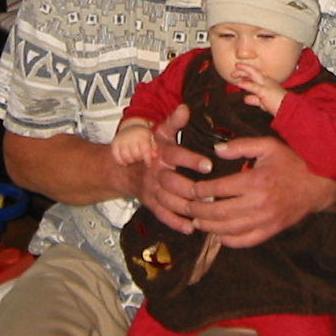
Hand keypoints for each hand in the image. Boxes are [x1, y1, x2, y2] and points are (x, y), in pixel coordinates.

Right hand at [111, 121, 159, 165]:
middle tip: (139, 157)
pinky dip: (120, 161)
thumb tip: (154, 156)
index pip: (145, 150)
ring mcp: (122, 141)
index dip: (147, 160)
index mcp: (142, 136)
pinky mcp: (115, 144)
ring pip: (126, 157)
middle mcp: (131, 138)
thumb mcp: (150, 138)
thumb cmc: (142, 135)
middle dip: (139, 159)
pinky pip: (116, 156)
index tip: (149, 165)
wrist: (130, 126)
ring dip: (130, 161)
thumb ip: (153, 147)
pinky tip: (125, 163)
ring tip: (133, 159)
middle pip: (135, 155)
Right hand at [135, 104, 210, 233]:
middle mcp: (155, 172)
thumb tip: (185, 108)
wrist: (123, 169)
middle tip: (212, 194)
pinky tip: (191, 228)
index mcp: (160, 153)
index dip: (190, 160)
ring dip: (187, 207)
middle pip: (172, 183)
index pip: (175, 156)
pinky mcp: (151, 204)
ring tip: (206, 210)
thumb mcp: (161, 132)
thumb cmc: (150, 148)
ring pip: (169, 201)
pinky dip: (175, 223)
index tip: (208, 165)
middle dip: (192, 189)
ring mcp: (152, 190)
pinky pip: (162, 215)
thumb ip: (174, 122)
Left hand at [186, 135, 335, 247]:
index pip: (218, 189)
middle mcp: (259, 203)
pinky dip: (227, 240)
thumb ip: (240, 146)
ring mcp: (265, 220)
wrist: (320, 184)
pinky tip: (218, 234)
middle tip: (186, 207)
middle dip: (197, 211)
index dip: (199, 191)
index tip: (190, 189)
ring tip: (196, 221)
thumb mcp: (268, 146)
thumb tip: (215, 150)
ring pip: (228, 230)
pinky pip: (244, 241)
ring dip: (208, 227)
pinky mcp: (271, 231)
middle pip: (218, 212)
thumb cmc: (292, 162)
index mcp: (256, 181)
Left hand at [230, 62, 285, 115]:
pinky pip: (255, 87)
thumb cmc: (279, 106)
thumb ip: (255, 100)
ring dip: (244, 71)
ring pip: (254, 75)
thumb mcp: (264, 103)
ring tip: (235, 70)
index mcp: (268, 83)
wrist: (289, 109)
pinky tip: (240, 83)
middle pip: (254, 72)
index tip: (238, 72)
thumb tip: (246, 98)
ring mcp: (267, 86)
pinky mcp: (265, 92)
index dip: (247, 72)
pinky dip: (247, 84)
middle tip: (234, 68)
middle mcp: (268, 81)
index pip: (256, 75)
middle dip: (244, 69)